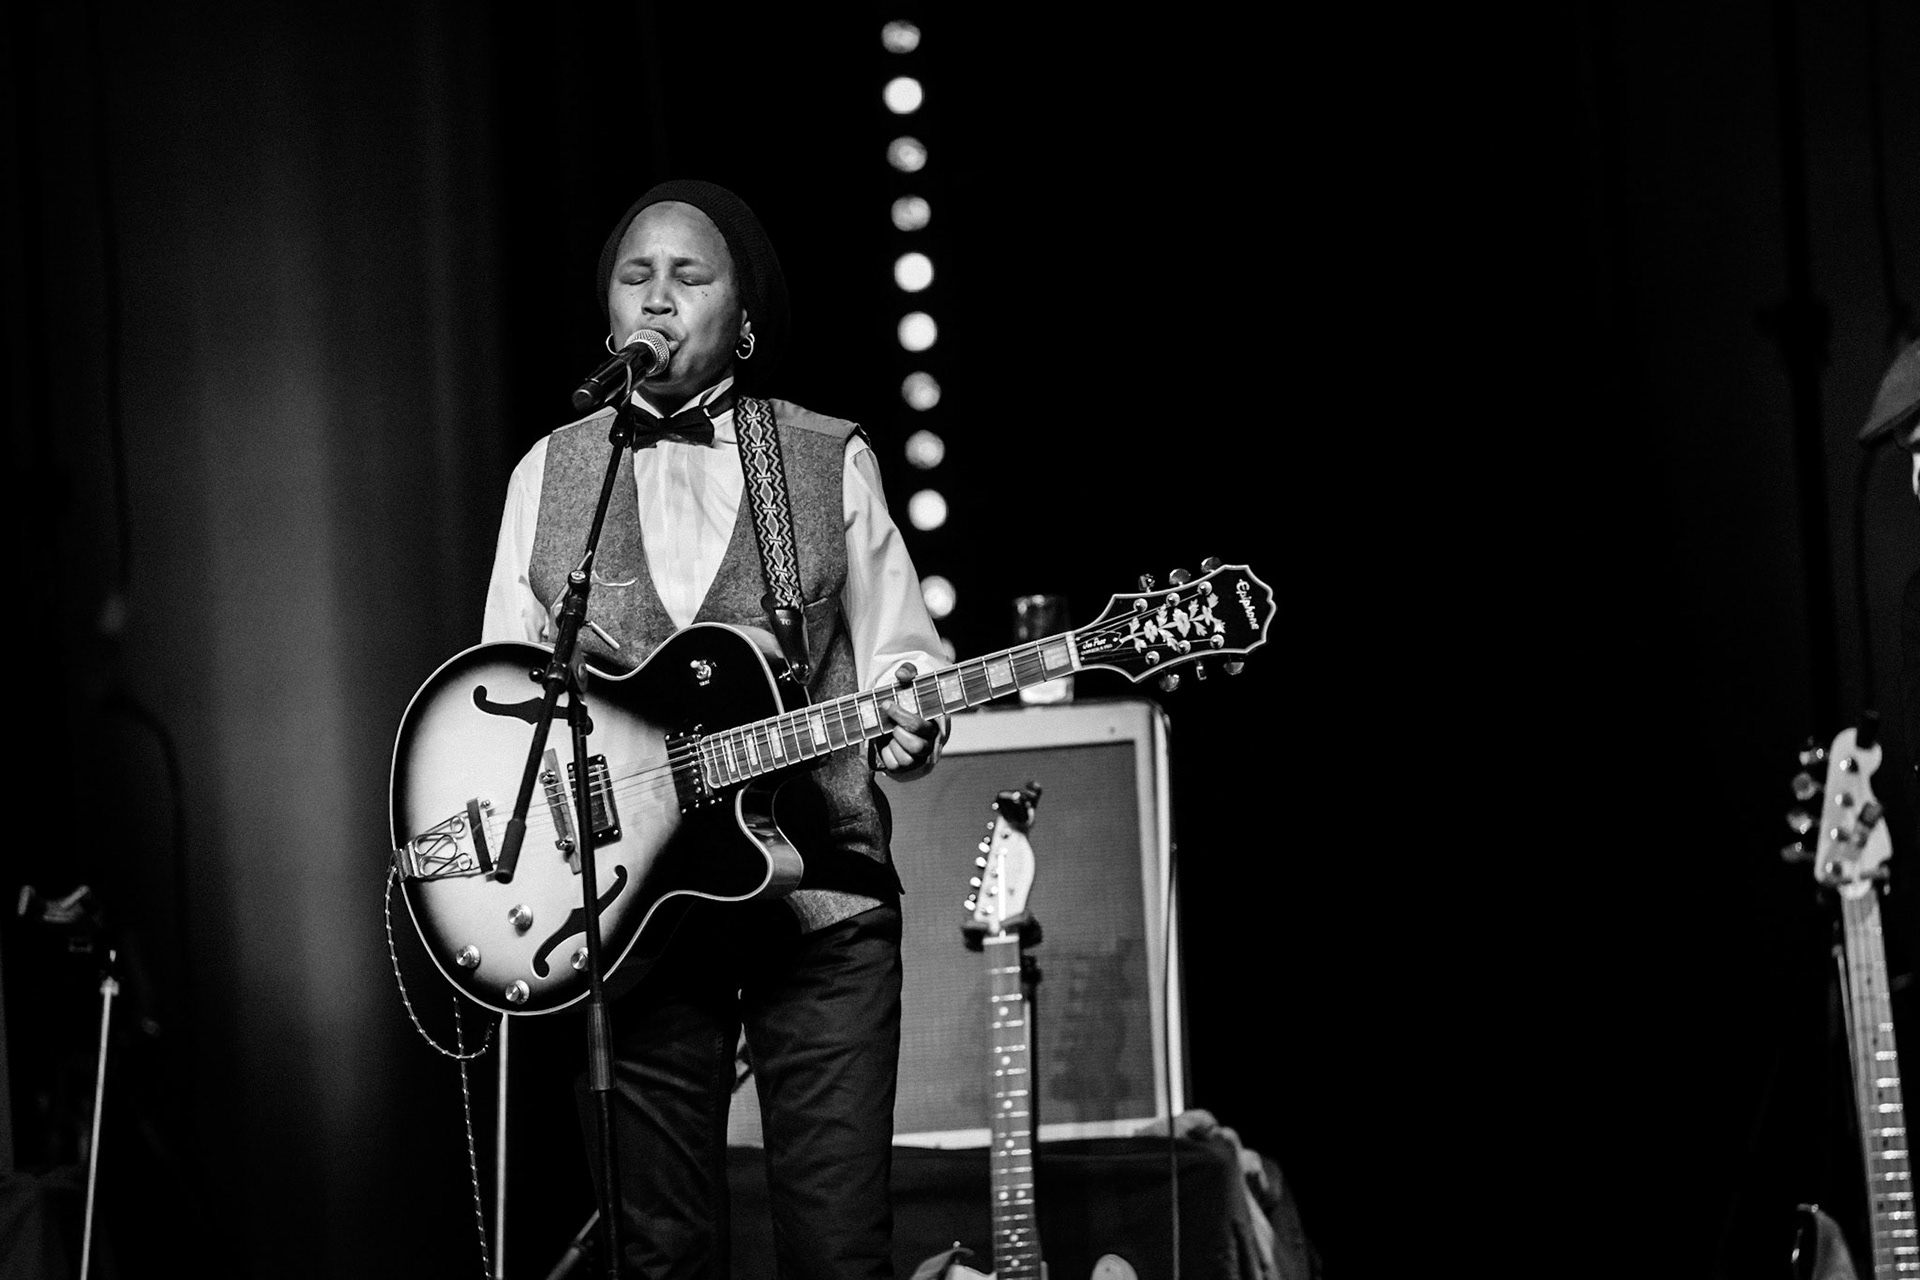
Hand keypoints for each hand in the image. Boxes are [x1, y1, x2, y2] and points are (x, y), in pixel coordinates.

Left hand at [874, 662, 943, 778]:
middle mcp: (931, 742)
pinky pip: (895, 765)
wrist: (898, 719)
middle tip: (887, 718)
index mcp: (937, 723)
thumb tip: (902, 674)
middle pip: (917, 746)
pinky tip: (888, 743)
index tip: (887, 704)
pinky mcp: (908, 767)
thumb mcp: (909, 683)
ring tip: (890, 732)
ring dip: (893, 744)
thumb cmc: (908, 701)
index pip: (923, 725)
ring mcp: (921, 757)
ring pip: (907, 759)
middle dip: (897, 731)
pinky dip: (887, 754)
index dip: (903, 716)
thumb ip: (908, 673)